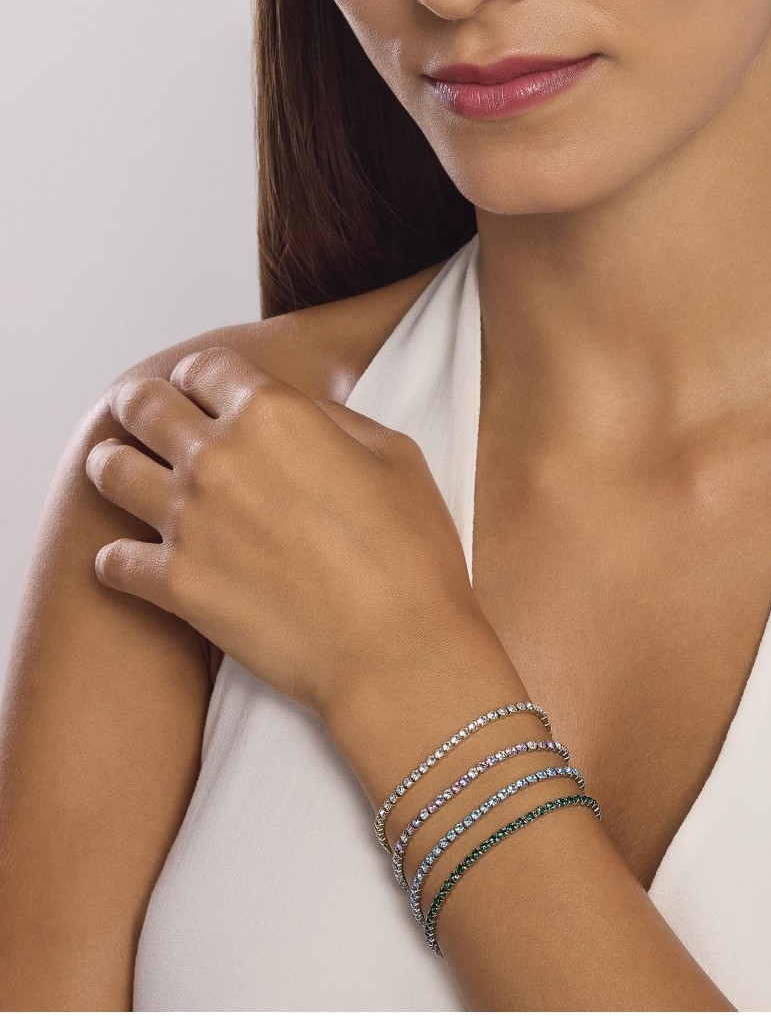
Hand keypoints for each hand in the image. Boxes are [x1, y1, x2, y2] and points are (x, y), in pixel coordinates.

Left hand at [84, 345, 485, 730]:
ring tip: (125, 473)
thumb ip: (336, 419)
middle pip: (142, 405)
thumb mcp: (396, 458)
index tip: (201, 389)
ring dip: (115, 465)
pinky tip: (134, 559)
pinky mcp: (176, 586)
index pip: (205, 367)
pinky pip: (110, 561)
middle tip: (145, 415)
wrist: (398, 652)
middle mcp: (218, 457)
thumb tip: (301, 411)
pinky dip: (117, 558)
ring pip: (109, 471)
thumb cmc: (412, 556)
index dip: (202, 375)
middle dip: (142, 403)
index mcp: (273, 415)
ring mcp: (189, 522)